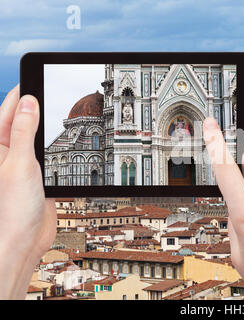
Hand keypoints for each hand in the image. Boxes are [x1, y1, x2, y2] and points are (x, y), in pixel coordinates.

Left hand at [0, 86, 55, 298]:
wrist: (24, 242)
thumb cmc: (11, 209)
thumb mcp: (19, 164)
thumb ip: (23, 132)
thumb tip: (27, 102)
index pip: (8, 111)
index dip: (22, 93)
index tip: (37, 77)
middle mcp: (10, 153)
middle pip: (25, 121)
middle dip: (38, 106)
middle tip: (56, 91)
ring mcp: (26, 164)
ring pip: (40, 137)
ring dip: (50, 127)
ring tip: (63, 111)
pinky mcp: (42, 175)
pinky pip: (51, 154)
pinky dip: (61, 147)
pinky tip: (69, 141)